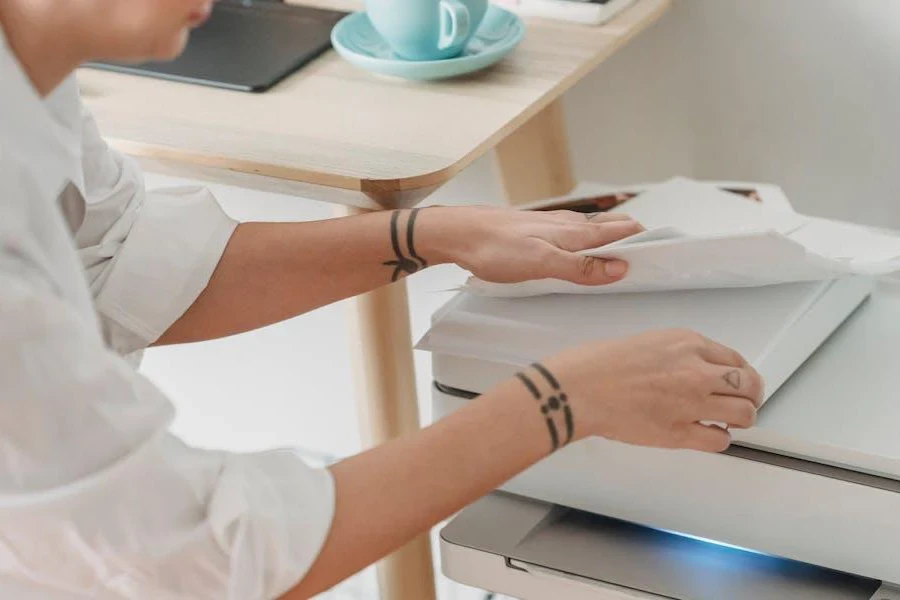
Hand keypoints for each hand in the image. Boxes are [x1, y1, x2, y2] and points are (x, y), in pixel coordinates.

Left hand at [420, 206, 642, 285]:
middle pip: (612, 229)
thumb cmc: (493, 247)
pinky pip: (575, 234)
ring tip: (629, 253)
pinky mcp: (538, 231)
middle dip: (636, 240)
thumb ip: (580, 267)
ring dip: (614, 239)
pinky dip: (591, 241)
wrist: (458, 233)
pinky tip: (585, 250)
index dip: (647, 241)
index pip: (622, 232)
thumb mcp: (540, 264)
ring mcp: (553, 226)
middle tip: (655, 256)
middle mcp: (568, 225)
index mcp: (574, 232)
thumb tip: (619, 268)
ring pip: (594, 231)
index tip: (669, 252)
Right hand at [515, 329, 763, 452]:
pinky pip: (719, 440)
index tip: (736, 381)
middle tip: (743, 402)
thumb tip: (690, 370)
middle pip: (749, 385)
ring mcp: (691, 403)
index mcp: (687, 343)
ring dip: (741, 418)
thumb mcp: (646, 341)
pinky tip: (707, 434)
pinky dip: (718, 439)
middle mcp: (696, 370)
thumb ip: (675, 355)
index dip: (739, 373)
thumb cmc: (596, 364)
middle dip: (750, 395)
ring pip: (744, 414)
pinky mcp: (679, 432)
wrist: (577, 388)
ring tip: (727, 421)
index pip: (734, 358)